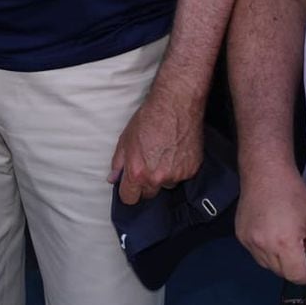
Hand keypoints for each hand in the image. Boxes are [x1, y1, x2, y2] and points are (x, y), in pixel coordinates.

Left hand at [109, 90, 203, 205]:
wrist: (175, 105)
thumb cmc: (148, 119)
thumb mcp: (125, 139)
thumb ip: (118, 163)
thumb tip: (113, 179)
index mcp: (137, 173)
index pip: (129, 199)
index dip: (128, 192)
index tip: (130, 186)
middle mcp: (157, 178)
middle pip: (148, 194)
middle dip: (146, 183)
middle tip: (148, 164)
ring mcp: (176, 175)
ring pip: (167, 184)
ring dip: (164, 176)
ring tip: (164, 155)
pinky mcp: (192, 170)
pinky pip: (182, 176)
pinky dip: (179, 168)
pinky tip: (176, 151)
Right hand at [235, 161, 305, 282]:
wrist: (266, 173)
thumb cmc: (293, 193)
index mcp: (284, 243)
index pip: (295, 276)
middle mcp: (263, 246)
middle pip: (281, 273)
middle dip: (293, 267)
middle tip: (300, 248)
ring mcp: (249, 241)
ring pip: (267, 265)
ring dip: (278, 260)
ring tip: (284, 239)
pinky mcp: (241, 235)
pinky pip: (255, 253)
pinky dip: (265, 250)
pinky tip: (271, 233)